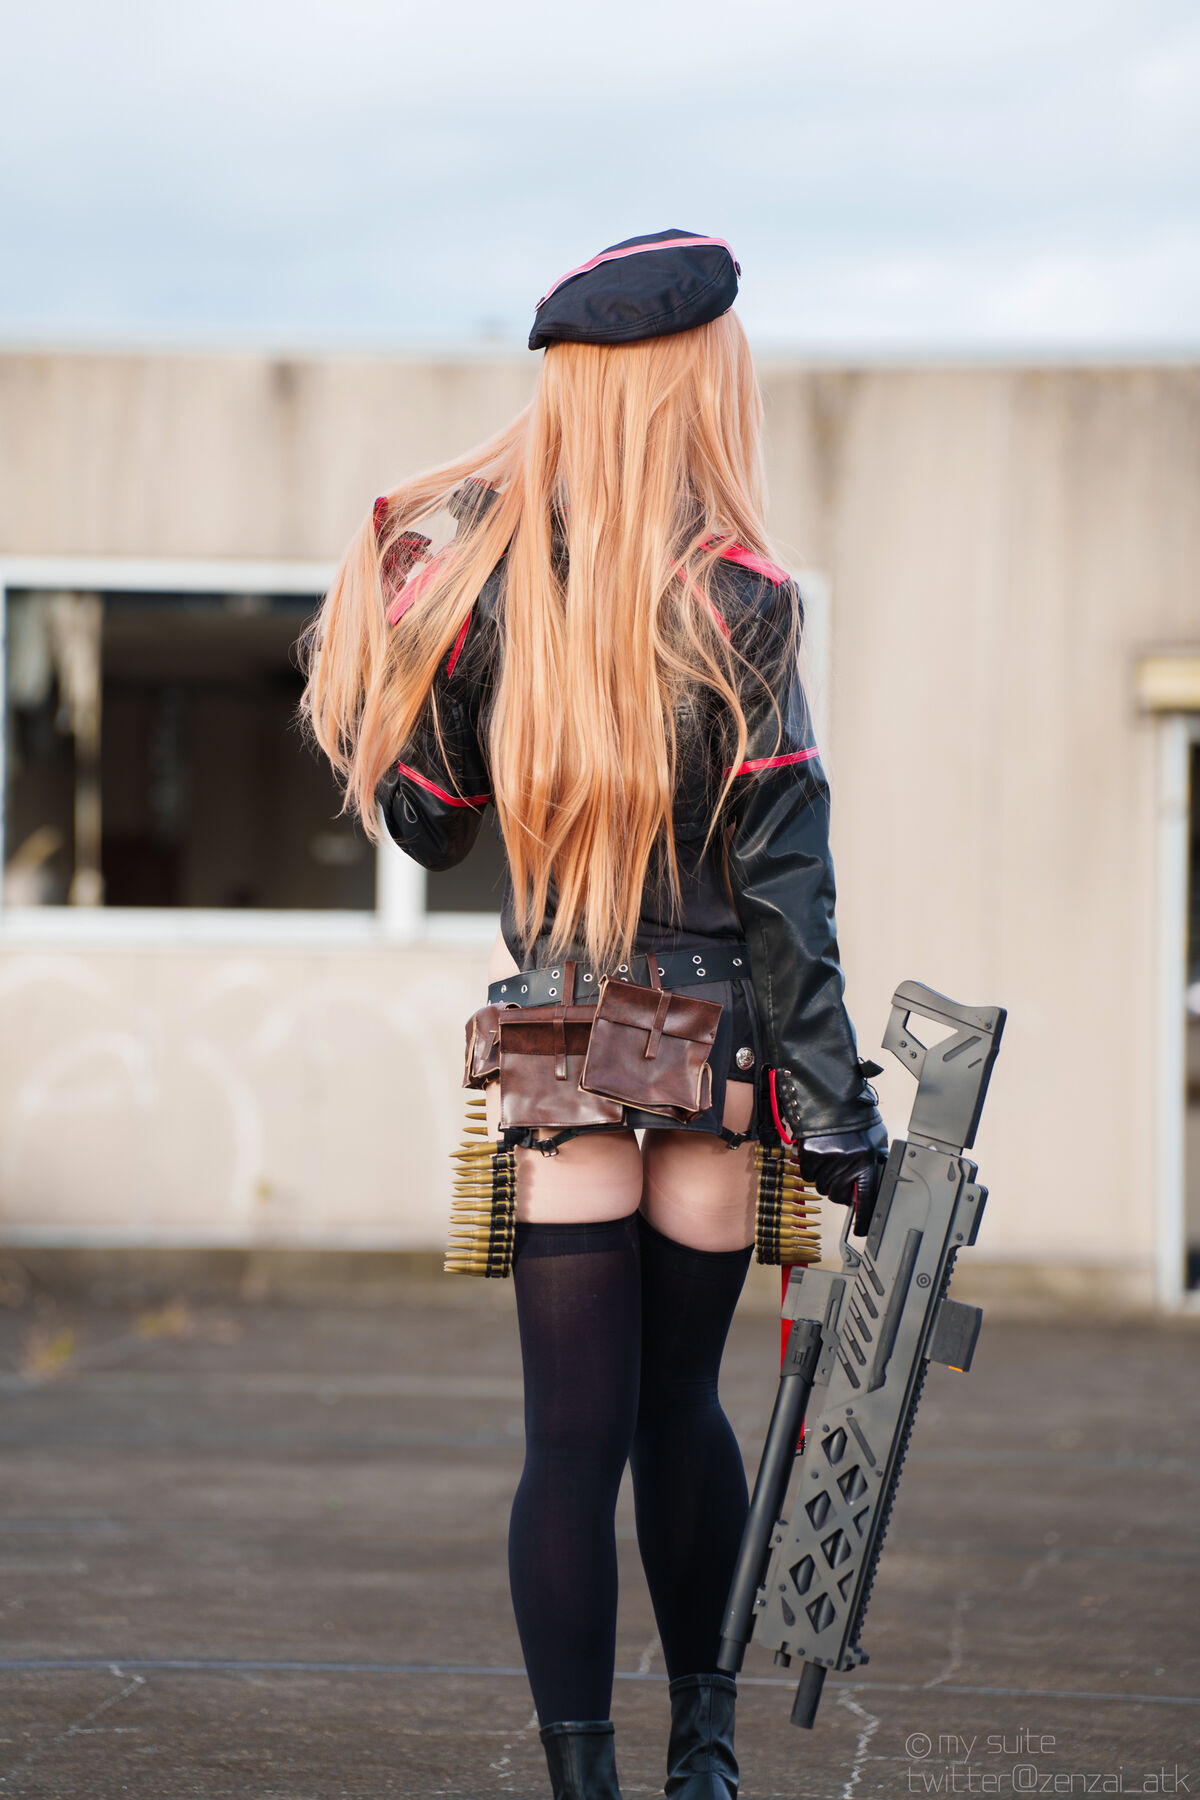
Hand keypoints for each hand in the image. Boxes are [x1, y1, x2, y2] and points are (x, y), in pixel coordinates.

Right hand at [797, 1121, 888, 1235]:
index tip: (861, 1231)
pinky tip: (820, 1156)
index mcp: (866, 1160)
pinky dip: (812, 1170)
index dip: (863, 1219)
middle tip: (843, 1177)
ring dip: (826, 1180)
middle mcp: (846, 1162)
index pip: (865, 1199)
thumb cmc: (857, 1118)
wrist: (832, 1097)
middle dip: (841, 1192)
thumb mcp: (876, 1140)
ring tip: (832, 1161)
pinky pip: (808, 1175)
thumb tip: (878, 1183)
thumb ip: (877, 1162)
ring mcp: (826, 1159)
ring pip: (822, 1187)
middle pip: (839, 1196)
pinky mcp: (809, 1154)